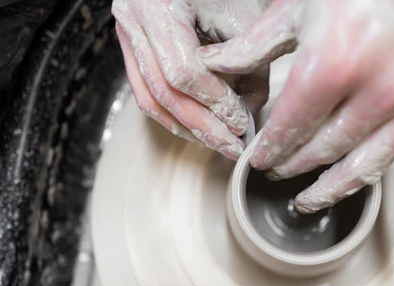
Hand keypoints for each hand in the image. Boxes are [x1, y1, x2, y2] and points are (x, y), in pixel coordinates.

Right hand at [112, 0, 271, 159]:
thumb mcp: (244, 18)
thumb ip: (251, 68)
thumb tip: (249, 114)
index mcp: (158, 6)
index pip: (184, 72)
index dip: (215, 103)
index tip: (241, 122)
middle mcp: (132, 20)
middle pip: (164, 91)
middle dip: (203, 126)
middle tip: (232, 147)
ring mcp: (125, 33)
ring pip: (150, 97)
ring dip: (187, 127)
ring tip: (218, 143)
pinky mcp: (131, 46)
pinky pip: (146, 90)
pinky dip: (173, 114)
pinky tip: (198, 128)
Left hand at [198, 0, 393, 239]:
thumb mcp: (297, 4)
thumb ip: (255, 46)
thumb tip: (213, 69)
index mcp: (336, 63)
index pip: (291, 127)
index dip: (270, 147)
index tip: (258, 159)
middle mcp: (381, 88)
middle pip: (326, 150)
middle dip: (295, 165)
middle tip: (278, 173)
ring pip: (371, 164)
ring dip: (337, 187)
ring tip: (312, 200)